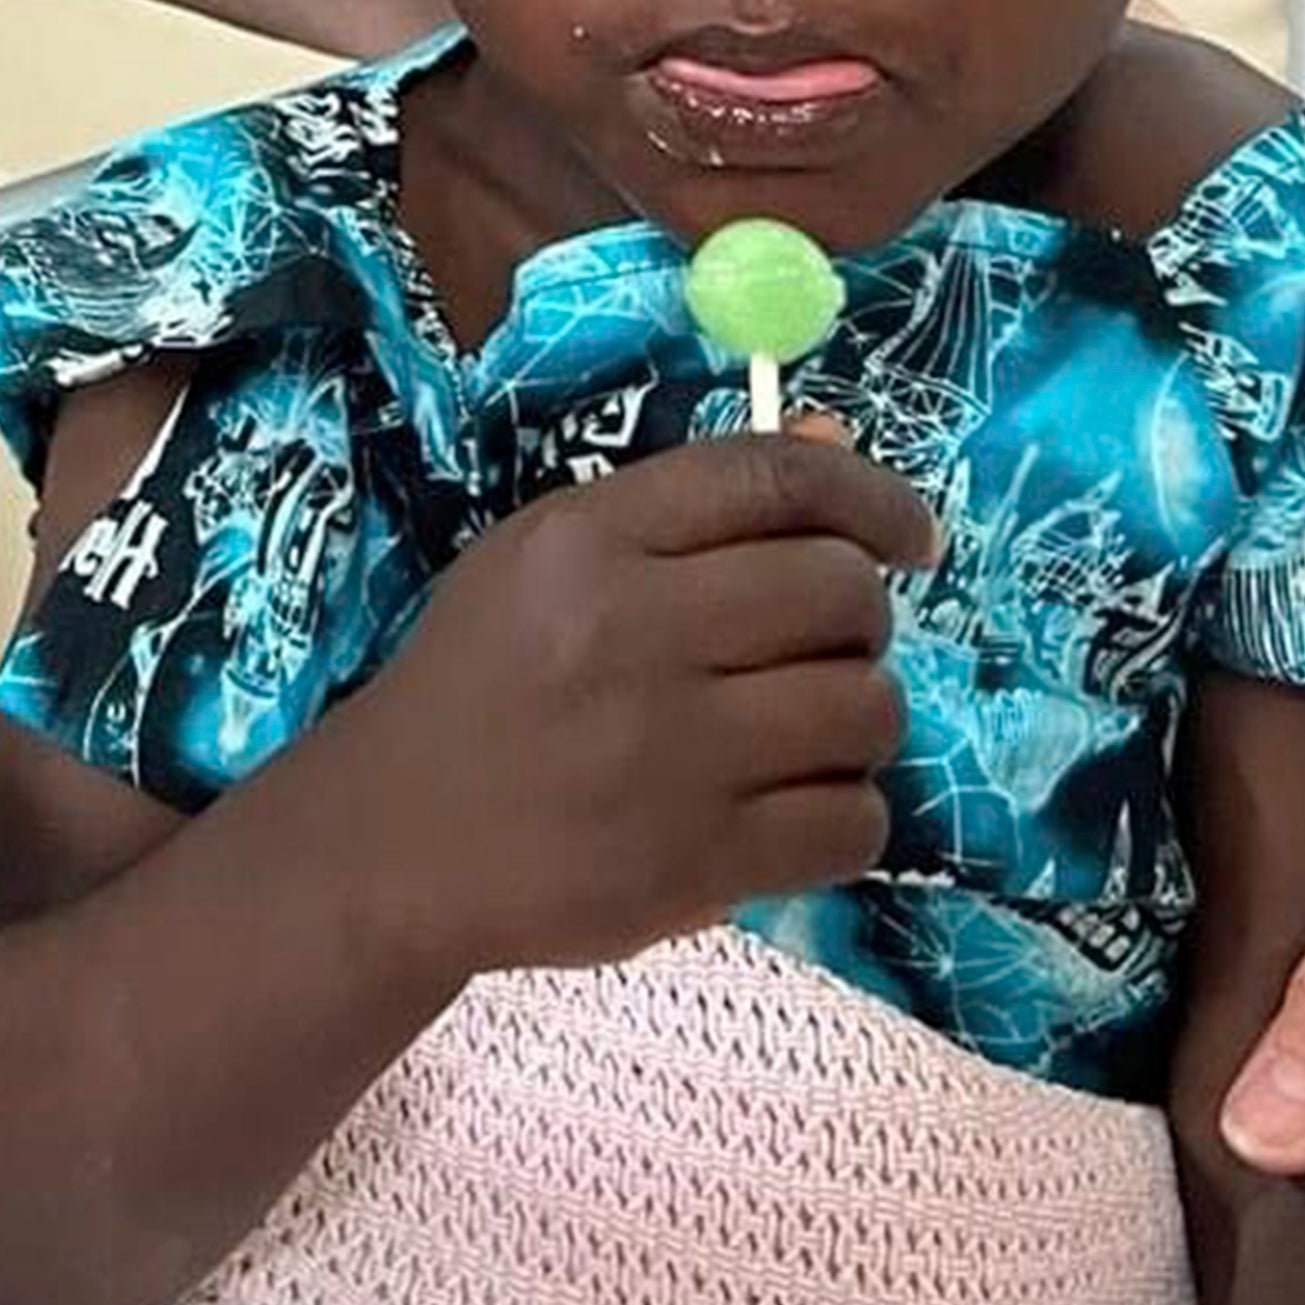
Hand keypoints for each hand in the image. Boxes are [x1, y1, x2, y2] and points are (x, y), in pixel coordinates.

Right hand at [333, 422, 937, 986]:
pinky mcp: (698, 863)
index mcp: (587, 542)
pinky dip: (847, 815)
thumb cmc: (479, 683)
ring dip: (859, 718)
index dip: (871, 495)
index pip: (773, 479)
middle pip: (840, 592)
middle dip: (860, 619)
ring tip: (805, 733)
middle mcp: (633, 633)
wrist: (395, 843)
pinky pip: (853, 823)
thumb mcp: (549, 558)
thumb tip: (837, 441)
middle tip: (825, 648)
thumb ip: (690, 505)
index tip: (909, 536)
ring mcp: (671, 755)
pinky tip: (797, 809)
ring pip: (865, 709)